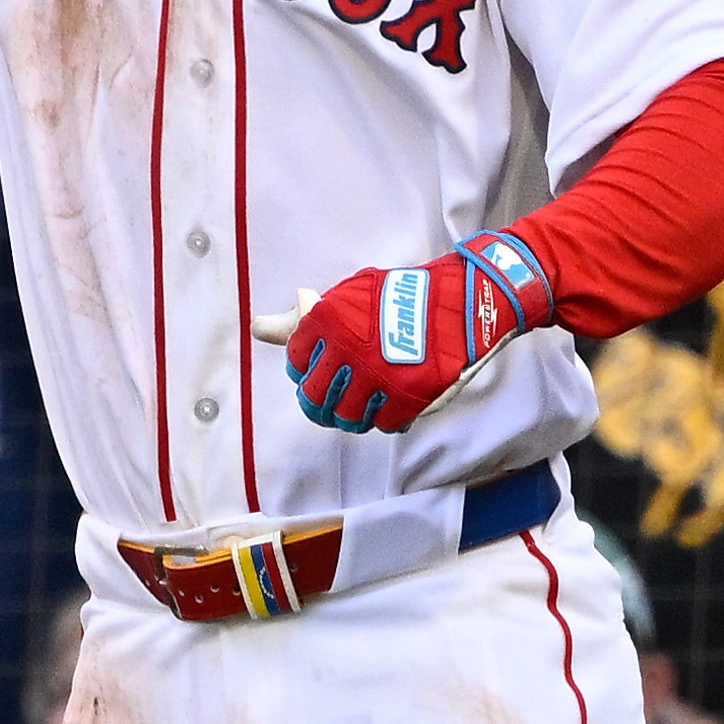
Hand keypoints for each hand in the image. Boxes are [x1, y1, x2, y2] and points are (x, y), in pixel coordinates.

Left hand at [272, 227, 554, 432]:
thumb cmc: (399, 299)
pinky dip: (389, 418)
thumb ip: (302, 323)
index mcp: (327, 321)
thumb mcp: (347, 299)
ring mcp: (377, 376)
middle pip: (314, 400)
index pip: (297, 365)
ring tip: (370, 399)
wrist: (465, 301)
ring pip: (347, 418)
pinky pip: (384, 425)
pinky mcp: (407, 397)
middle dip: (324, 401)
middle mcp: (347, 350)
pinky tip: (397, 401)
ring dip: (356, 414)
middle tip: (342, 392)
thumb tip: (257, 329)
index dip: (311, 367)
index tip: (329, 362)